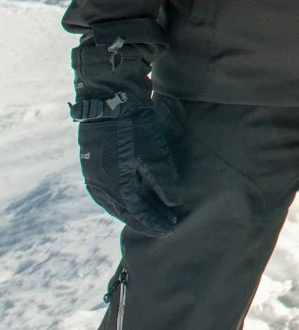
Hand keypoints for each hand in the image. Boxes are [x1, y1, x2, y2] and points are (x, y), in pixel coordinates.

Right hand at [71, 40, 182, 236]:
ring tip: (150, 214)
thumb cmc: (134, 127)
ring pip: (114, 202)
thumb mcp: (154, 154)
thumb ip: (164, 181)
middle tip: (163, 225)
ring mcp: (94, 175)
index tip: (170, 229)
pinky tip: (131, 195)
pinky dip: (121, 198)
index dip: (155, 222)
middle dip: (144, 220)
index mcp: (116, 187)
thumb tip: (173, 204)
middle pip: (124, 211)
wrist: (108, 100)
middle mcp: (101, 186)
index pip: (138, 214)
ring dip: (131, 210)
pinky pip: (107, 191)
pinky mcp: (93, 164)